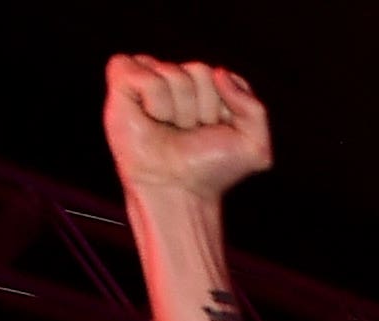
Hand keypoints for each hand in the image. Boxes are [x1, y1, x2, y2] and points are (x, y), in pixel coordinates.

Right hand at [102, 55, 273, 198]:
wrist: (177, 190)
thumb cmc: (209, 168)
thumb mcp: (254, 146)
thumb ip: (255, 108)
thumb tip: (220, 72)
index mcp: (209, 87)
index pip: (223, 75)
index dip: (223, 108)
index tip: (214, 131)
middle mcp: (179, 79)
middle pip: (200, 71)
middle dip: (201, 109)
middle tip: (189, 133)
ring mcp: (150, 78)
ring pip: (172, 72)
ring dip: (177, 110)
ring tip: (169, 129)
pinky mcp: (123, 83)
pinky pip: (140, 71)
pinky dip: (152, 97)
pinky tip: (149, 116)